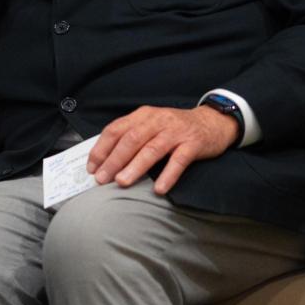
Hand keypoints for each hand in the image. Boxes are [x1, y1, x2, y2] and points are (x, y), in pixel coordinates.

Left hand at [86, 104, 239, 194]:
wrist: (213, 122)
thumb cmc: (175, 128)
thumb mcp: (151, 125)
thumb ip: (131, 136)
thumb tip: (105, 159)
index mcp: (142, 116)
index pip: (115, 130)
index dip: (101, 149)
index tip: (92, 167)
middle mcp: (157, 120)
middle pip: (130, 140)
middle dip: (113, 160)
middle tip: (102, 179)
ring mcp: (176, 132)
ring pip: (151, 149)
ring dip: (135, 167)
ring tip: (122, 182)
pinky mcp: (193, 144)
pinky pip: (179, 160)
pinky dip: (168, 175)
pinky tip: (159, 188)